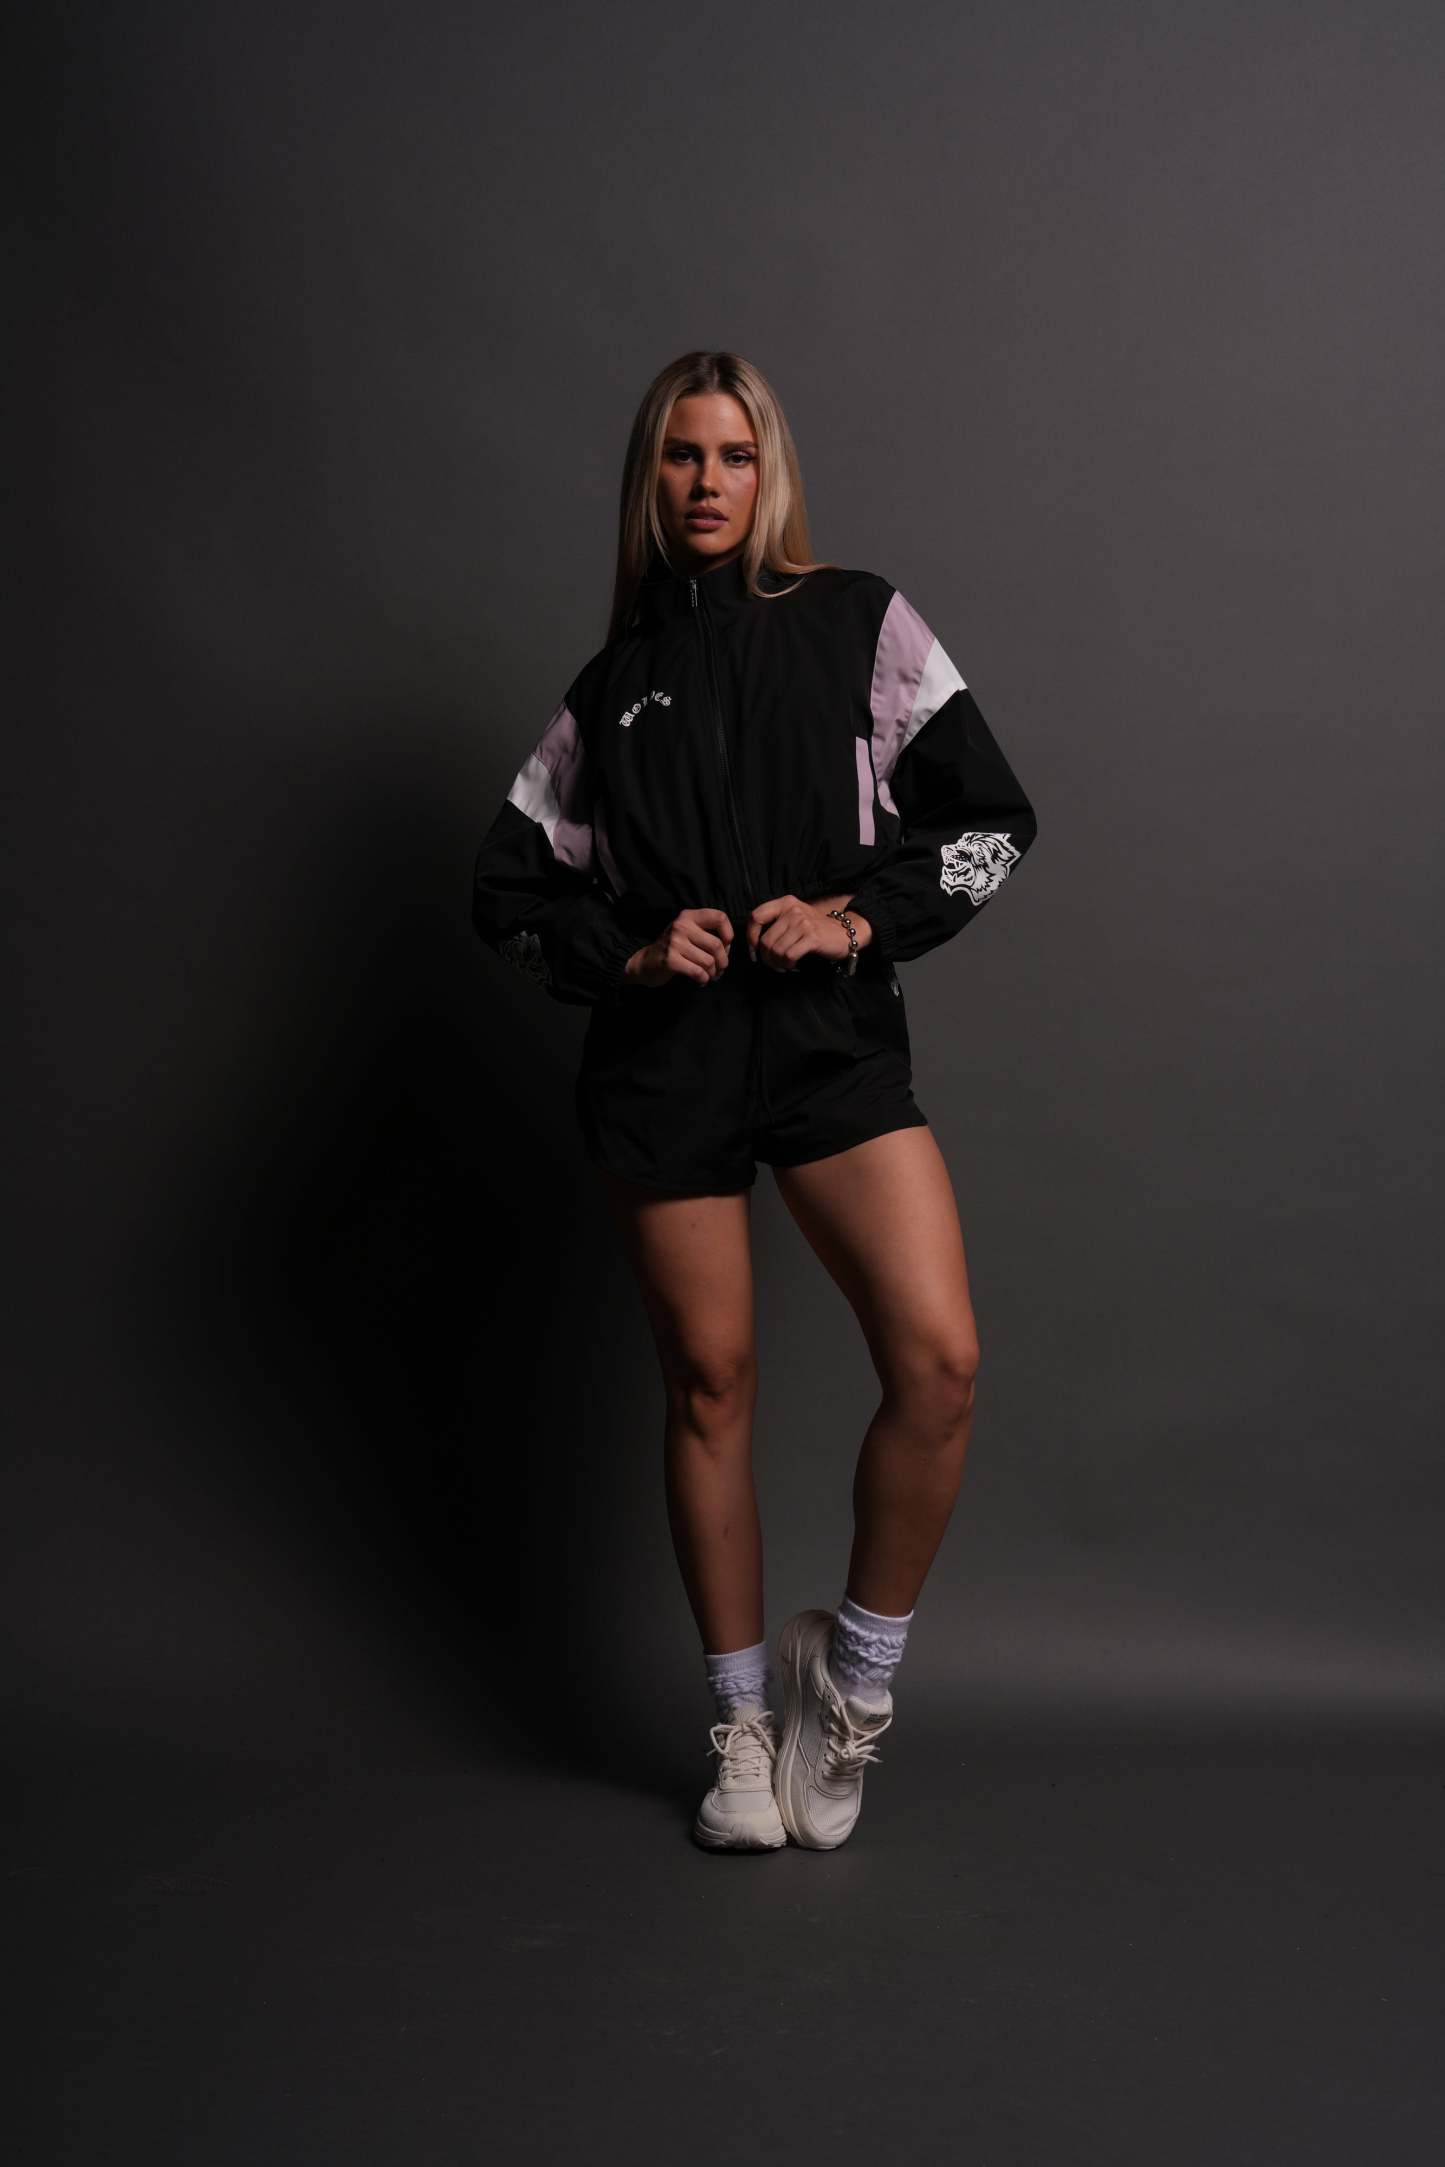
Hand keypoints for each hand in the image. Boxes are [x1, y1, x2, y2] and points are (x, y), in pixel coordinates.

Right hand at [624, 906, 733, 987]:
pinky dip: (703, 979)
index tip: (726, 946)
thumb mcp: (686, 932)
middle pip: (717, 945)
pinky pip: (698, 972)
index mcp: (688, 916)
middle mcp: (681, 925)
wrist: (645, 962)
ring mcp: (674, 942)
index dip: (729, 934)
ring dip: (713, 973)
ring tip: (709, 976)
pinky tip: (700, 980)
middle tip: (720, 969)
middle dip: (723, 961)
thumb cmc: (673, 949)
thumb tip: (728, 947)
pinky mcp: (670, 960)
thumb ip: (706, 933)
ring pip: (709, 961)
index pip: (720, 917)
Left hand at [746, 894, 872, 970]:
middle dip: (766, 958)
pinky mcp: (811, 937)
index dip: (750, 936)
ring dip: (777, 964)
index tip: (754, 950)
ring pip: (776, 951)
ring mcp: (803, 923)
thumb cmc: (814, 929)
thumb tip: (753, 942)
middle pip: (765, 940)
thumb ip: (775, 923)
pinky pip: (789, 956)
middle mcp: (793, 910)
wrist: (843, 933)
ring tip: (784, 965)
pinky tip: (792, 965)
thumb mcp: (794, 917)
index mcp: (785, 903)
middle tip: (774, 964)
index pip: (755, 916)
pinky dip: (788, 965)